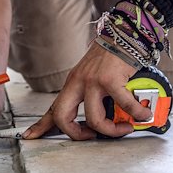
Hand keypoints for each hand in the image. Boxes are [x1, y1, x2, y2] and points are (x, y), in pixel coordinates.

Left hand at [23, 43, 151, 139]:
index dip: (40, 126)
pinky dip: (136, 114)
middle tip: (91, 136)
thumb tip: (100, 118)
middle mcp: (78, 83)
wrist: (122, 35)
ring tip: (124, 127)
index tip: (29, 137)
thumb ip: (90, 95)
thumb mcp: (90, 76)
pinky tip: (143, 115)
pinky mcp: (110, 80)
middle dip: (75, 134)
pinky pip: (124, 105)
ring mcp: (93, 81)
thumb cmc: (109, 57)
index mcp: (72, 84)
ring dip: (111, 130)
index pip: (52, 109)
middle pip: (62, 116)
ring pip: (93, 118)